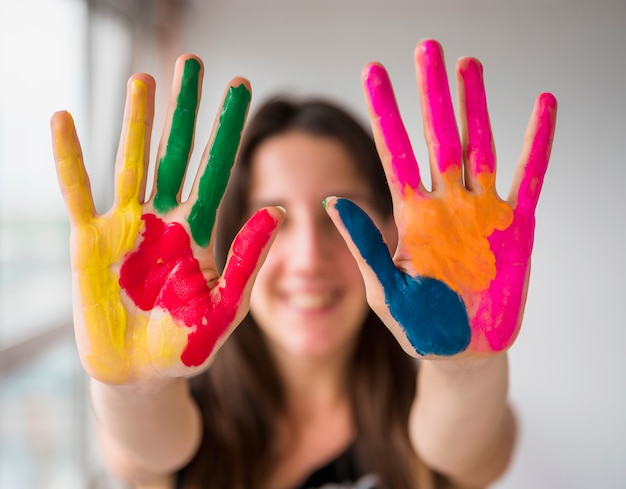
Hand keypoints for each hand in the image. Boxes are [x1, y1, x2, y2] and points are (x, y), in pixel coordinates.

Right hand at [51, 55, 282, 383]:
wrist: (141, 375)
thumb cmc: (186, 345)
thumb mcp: (225, 306)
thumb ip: (248, 260)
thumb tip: (279, 210)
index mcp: (200, 232)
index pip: (217, 169)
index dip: (228, 130)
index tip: (240, 87)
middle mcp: (165, 220)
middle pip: (177, 153)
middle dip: (186, 110)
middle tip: (193, 64)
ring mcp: (126, 227)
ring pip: (132, 162)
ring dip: (136, 121)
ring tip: (144, 79)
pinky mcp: (90, 242)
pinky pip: (78, 193)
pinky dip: (70, 159)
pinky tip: (63, 121)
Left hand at [325, 39, 556, 357]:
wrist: (461, 352)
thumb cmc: (419, 326)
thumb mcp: (384, 289)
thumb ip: (364, 246)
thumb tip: (332, 201)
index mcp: (411, 216)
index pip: (395, 153)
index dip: (385, 113)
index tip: (374, 74)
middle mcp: (445, 204)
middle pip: (437, 137)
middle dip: (431, 94)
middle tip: (426, 48)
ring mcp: (481, 212)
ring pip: (479, 146)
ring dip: (476, 106)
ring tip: (469, 65)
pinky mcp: (516, 227)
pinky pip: (529, 177)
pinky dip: (537, 143)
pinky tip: (542, 107)